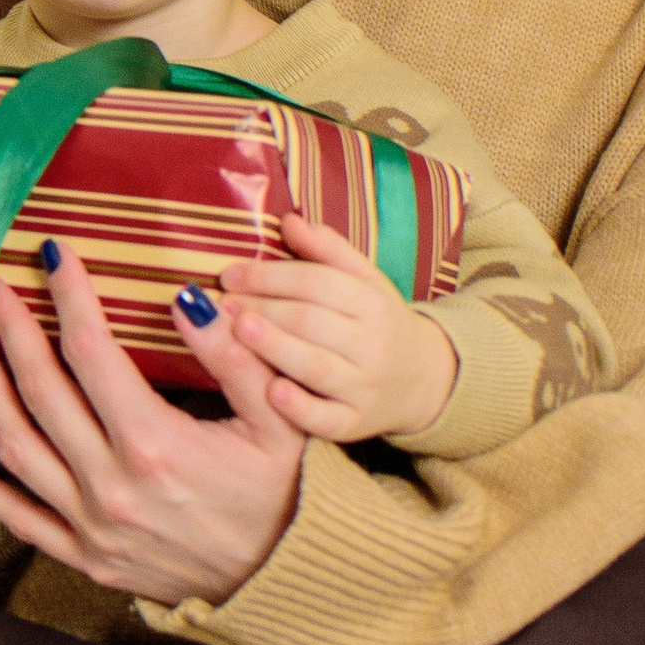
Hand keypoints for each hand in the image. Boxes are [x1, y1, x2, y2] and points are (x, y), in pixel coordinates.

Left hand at [0, 241, 306, 611]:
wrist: (277, 582)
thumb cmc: (279, 495)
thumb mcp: (278, 421)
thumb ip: (235, 358)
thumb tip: (189, 300)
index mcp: (156, 445)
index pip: (92, 354)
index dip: (69, 298)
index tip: (53, 257)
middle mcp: (111, 485)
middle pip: (42, 391)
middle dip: (12, 329)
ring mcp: (90, 525)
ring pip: (16, 446)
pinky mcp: (83, 556)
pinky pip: (17, 518)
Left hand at [217, 212, 457, 443]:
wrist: (423, 380)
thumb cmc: (378, 323)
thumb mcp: (365, 281)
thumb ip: (328, 250)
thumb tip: (288, 220)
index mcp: (372, 302)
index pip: (316, 282)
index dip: (269, 275)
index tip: (229, 274)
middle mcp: (372, 343)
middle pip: (310, 321)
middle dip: (262, 309)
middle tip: (221, 303)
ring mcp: (365, 386)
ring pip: (315, 365)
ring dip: (273, 346)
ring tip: (236, 330)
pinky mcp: (356, 424)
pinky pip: (327, 419)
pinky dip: (300, 407)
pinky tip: (272, 392)